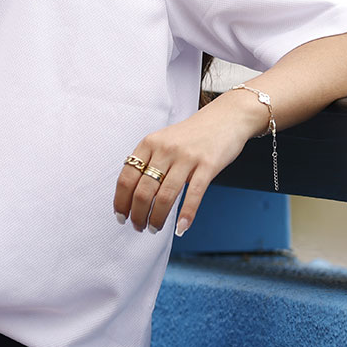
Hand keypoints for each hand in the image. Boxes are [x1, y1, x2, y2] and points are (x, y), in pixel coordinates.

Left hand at [113, 90, 265, 236]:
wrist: (226, 117)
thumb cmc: (193, 134)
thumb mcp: (164, 140)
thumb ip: (149, 161)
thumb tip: (133, 193)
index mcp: (149, 143)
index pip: (127, 177)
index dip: (121, 201)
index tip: (120, 216)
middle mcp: (165, 149)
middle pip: (143, 190)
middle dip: (138, 214)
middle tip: (139, 227)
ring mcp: (187, 157)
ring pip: (166, 196)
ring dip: (157, 218)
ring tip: (154, 228)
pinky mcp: (208, 165)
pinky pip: (194, 194)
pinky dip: (186, 215)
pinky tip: (180, 227)